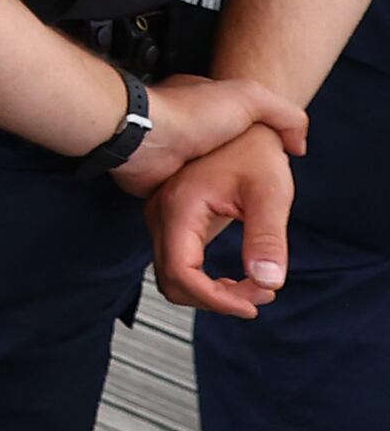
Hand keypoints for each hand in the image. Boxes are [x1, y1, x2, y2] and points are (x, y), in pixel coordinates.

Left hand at [116, 71, 308, 199]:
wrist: (144, 139)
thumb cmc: (189, 114)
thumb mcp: (250, 99)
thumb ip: (284, 115)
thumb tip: (298, 146)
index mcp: (206, 105)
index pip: (241, 123)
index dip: (259, 141)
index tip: (274, 160)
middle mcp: (188, 129)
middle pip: (225, 156)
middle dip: (239, 172)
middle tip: (257, 189)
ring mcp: (174, 157)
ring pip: (206, 181)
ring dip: (219, 191)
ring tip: (240, 206)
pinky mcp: (163, 184)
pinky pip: (187, 200)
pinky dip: (200, 208)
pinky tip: (214, 213)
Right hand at [150, 128, 299, 316]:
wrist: (242, 126)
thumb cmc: (254, 152)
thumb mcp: (270, 194)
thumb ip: (268, 240)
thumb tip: (269, 283)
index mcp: (180, 209)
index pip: (181, 274)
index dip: (215, 300)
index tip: (253, 305)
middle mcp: (161, 215)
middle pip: (171, 281)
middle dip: (215, 299)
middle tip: (259, 296)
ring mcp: (162, 217)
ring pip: (172, 276)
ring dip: (210, 291)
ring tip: (253, 287)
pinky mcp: (171, 220)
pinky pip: (178, 263)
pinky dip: (205, 279)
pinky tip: (237, 276)